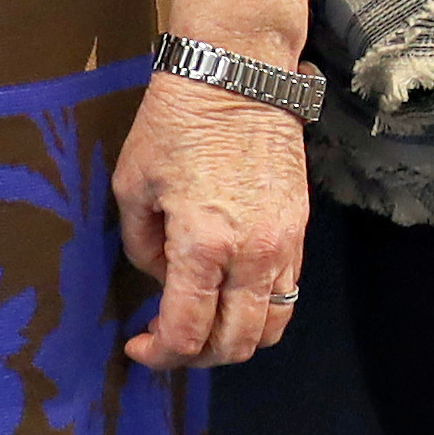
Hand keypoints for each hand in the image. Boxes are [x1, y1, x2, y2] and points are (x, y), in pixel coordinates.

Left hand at [117, 71, 310, 366]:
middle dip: (196, 357)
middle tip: (168, 342)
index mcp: (202, 247)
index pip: (187, 334)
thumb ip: (142, 248)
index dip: (159, 355)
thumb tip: (162, 280)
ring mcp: (284, 245)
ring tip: (205, 325)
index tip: (137, 347)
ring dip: (235, 340)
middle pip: (235, 344)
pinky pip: (288, 292)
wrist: (239, 77)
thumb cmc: (176, 124)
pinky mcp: (300, 230)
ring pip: (272, 327)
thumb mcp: (133, 186)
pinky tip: (232, 293)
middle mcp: (251, 256)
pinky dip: (260, 309)